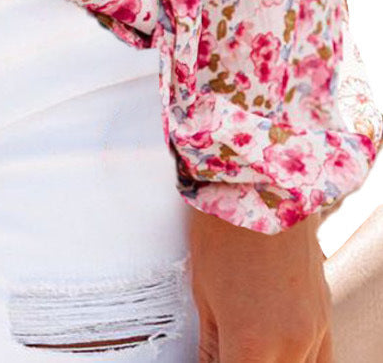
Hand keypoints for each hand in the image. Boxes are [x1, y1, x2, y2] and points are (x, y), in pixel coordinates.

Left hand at [189, 206, 332, 361]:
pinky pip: (319, 359)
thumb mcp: (203, 291)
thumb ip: (211, 345)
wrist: (263, 183)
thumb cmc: (225, 226)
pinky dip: (296, 360)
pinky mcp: (325, 314)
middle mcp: (291, 345)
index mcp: (253, 344)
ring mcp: (315, 331)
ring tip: (252, 348)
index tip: (212, 360)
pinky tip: (276, 350)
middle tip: (228, 350)